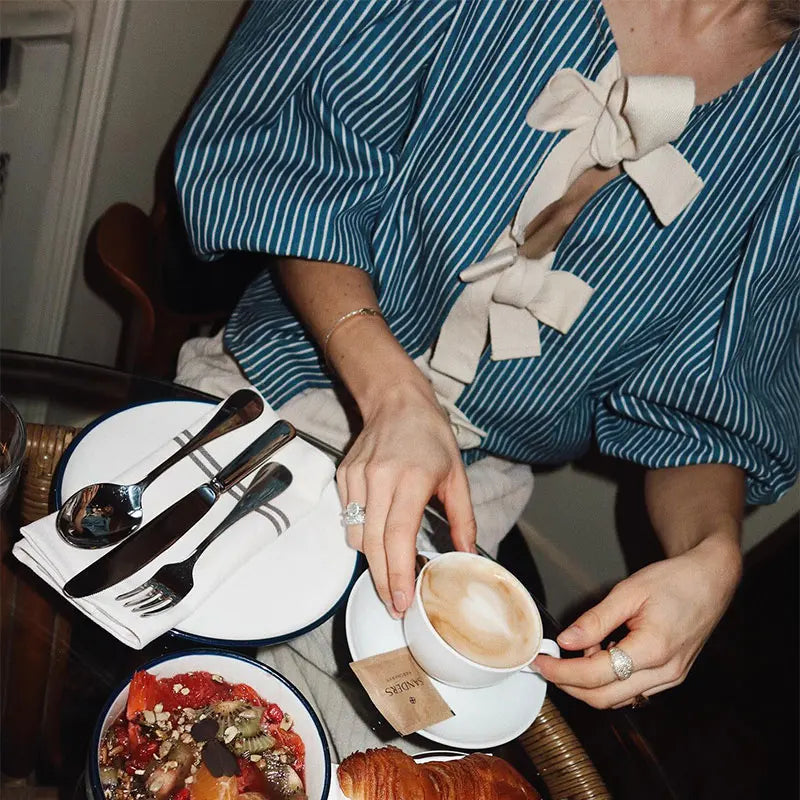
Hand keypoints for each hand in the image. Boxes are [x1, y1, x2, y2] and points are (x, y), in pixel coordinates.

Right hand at [337, 381, 476, 617]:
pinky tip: (380, 535)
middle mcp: (379, 479)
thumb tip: (468, 555)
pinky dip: (363, 534)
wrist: (396, 402)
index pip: (398, 536)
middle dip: (382, 580)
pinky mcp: (343, 476)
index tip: (400, 600)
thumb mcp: (457, 476)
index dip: (397, 572)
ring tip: (390, 571)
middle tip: (393, 605)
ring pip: (356, 535)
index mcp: (411, 479)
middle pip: (373, 544)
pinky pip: (349, 518)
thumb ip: (462, 519)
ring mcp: (357, 477)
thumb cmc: (431, 437)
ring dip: (372, 559)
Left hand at [532, 535, 741, 707]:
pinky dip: (608, 680)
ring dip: (588, 683)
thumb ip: (595, 620)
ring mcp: (670, 679)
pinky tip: (600, 653)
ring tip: (578, 650)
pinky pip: (631, 691)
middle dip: (568, 684)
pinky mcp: (670, 677)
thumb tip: (566, 640)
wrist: (710, 581)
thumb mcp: (628, 592)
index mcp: (653, 650)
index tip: (540, 661)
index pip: (595, 675)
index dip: (561, 671)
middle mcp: (665, 673)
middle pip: (603, 698)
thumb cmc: (674, 581)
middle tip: (547, 664)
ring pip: (617, 699)